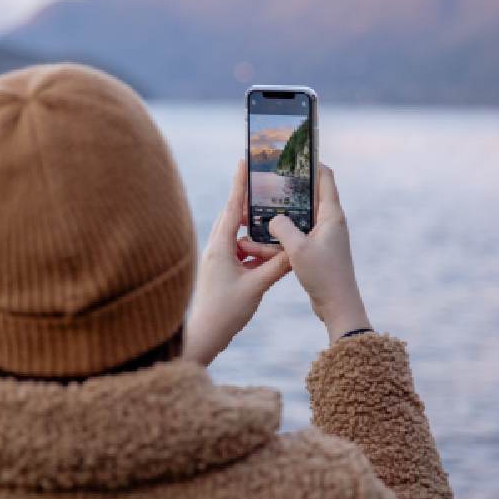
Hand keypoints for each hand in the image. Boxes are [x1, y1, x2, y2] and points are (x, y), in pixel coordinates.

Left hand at [184, 159, 291, 364]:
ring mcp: (216, 259)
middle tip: (262, 180)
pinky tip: (266, 247)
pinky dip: (252, 245)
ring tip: (269, 212)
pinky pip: (238, 250)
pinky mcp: (220, 270)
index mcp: (220, 247)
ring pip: (237, 234)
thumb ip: (277, 266)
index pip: (232, 207)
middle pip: (233, 215)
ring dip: (252, 225)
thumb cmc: (225, 312)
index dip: (240, 184)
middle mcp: (215, 248)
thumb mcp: (256, 287)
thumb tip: (296, 249)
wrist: (203, 336)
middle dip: (247, 198)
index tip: (244, 161)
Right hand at [268, 164, 370, 343]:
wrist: (337, 306)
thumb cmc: (323, 275)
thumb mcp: (297, 249)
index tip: (293, 155)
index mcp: (331, 215)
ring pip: (297, 220)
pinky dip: (279, 238)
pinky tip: (259, 242)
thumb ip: (282, 227)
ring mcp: (323, 237)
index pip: (325, 177)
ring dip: (277, 220)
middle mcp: (330, 222)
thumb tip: (272, 217)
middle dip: (285, 192)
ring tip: (253, 216)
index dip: (311, 163)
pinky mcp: (316, 251)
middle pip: (307, 197)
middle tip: (265, 183)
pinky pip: (295, 237)